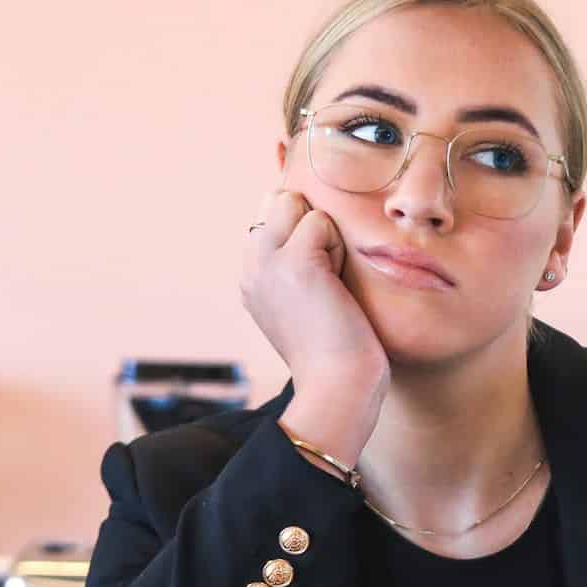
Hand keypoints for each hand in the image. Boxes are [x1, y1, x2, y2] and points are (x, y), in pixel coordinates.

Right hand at [240, 190, 388, 464]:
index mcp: (250, 275)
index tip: (317, 280)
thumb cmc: (336, 350)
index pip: (271, 214)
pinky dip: (337, 247)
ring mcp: (265, 262)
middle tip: (325, 278)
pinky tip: (335, 285)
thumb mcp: (304, 300)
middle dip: (311, 226)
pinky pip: (320, 221)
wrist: (337, 386)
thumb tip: (310, 218)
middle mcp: (249, 265)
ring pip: (296, 204)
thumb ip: (295, 262)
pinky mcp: (292, 262)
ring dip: (326, 235)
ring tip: (330, 281)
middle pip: (279, 200)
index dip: (303, 232)